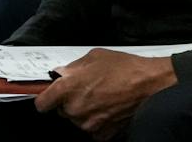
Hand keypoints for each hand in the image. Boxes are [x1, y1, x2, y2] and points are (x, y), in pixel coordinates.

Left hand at [35, 51, 178, 138]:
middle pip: (61, 110)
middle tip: (86, 89)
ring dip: (84, 111)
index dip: (45, 98)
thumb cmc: (124, 68)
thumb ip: (72, 67)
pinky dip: (97, 120)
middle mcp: (75, 109)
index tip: (49, 96)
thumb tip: (62, 73)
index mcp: (69, 88)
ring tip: (101, 96)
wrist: (149, 85)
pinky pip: (92, 129)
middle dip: (70, 100)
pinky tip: (107, 107)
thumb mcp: (93, 57)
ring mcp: (89, 124)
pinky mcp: (103, 133)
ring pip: (77, 119)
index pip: (42, 103)